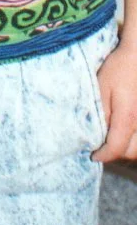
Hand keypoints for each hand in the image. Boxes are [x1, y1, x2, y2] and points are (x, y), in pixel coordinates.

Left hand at [93, 38, 136, 160]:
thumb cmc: (118, 69)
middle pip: (130, 152)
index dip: (103, 155)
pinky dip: (134, 141)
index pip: (116, 148)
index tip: (93, 155)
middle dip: (115, 152)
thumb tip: (96, 136)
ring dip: (127, 148)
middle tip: (101, 146)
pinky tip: (125, 133)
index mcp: (129, 116)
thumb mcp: (101, 88)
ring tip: (112, 139)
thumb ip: (100, 114)